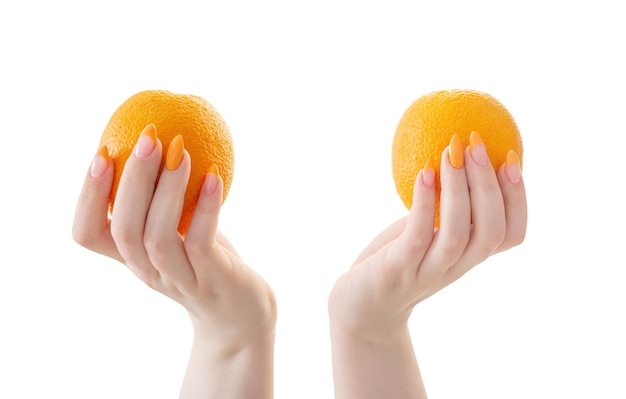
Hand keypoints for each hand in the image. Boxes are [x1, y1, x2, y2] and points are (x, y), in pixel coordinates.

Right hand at [72, 125, 275, 397]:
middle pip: (124, 230)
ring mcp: (180, 279)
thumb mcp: (178, 229)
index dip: (88, 196)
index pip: (88, 234)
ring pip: (158, 238)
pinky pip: (202, 243)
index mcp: (131, 257)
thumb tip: (160, 140)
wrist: (241, 313)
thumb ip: (162, 199)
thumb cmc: (206, 260)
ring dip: (167, 190)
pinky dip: (206, 208)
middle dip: (132, 179)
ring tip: (180, 151)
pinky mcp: (212, 281)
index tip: (102, 153)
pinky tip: (213, 177)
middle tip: (148, 138)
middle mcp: (149, 271)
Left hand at [329, 132, 526, 339]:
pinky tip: (424, 173)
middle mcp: (454, 266)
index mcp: (468, 257)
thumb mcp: (428, 232)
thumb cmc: (396, 260)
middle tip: (477, 143)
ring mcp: (427, 271)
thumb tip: (459, 153)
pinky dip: (425, 203)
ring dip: (459, 190)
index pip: (512, 235)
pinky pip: (417, 236)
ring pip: (458, 234)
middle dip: (489, 184)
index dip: (518, 198)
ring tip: (451, 152)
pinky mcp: (398, 270)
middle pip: (491, 232)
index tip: (511, 157)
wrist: (362, 308)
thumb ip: (446, 208)